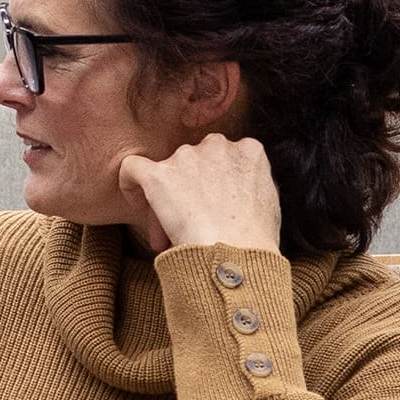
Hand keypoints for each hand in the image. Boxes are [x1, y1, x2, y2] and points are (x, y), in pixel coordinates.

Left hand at [117, 134, 281, 256]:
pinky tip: (138, 203)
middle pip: (194, 163)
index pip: (223, 159)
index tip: (213, 208)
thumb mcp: (268, 203)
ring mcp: (186, 157)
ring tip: (173, 233)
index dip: (215, 184)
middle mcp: (217, 145)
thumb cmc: (255, 240)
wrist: (237, 253)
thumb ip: (249, 185)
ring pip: (167, 171)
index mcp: (249, 151)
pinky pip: (132, 168)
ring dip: (167, 198)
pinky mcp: (157, 174)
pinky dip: (131, 185)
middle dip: (190, 189)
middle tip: (191, 224)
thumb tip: (235, 192)